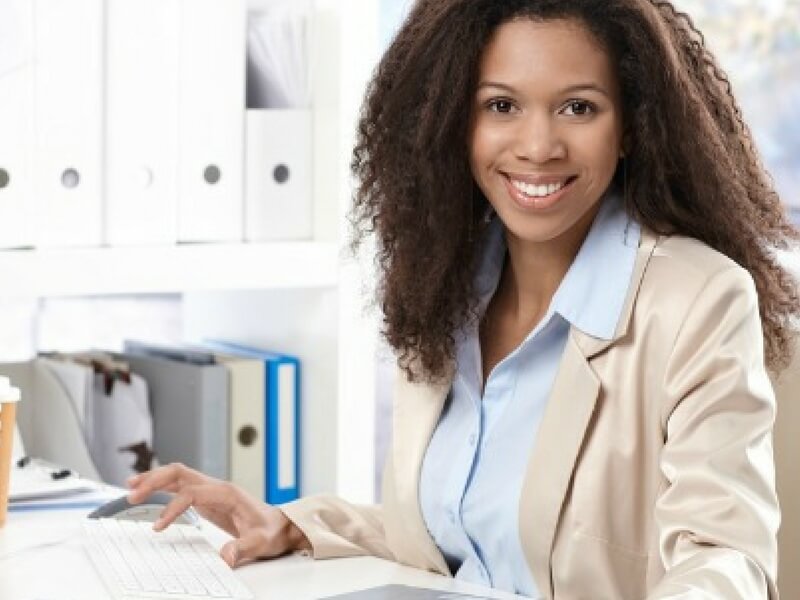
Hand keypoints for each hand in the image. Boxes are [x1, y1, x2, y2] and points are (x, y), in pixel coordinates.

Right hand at [127, 463, 309, 566]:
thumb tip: (225, 558)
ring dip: (154, 479)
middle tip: (131, 493)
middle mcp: (216, 487)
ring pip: (178, 476)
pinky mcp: (207, 498)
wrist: (280, 526)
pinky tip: (147, 493)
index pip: (191, 492)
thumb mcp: (260, 542)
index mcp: (227, 493)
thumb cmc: (271, 531)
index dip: (173, 507)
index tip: (158, 526)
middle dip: (155, 480)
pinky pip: (180, 487)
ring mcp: (211, 490)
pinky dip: (162, 488)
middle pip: (180, 473)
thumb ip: (242, 548)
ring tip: (131, 487)